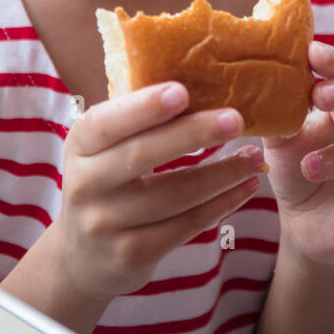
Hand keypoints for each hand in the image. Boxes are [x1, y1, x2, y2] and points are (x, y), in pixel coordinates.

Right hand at [56, 85, 262, 302]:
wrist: (84, 258)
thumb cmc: (107, 182)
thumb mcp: (103, 150)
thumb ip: (135, 121)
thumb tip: (196, 75)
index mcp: (80, 144)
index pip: (107, 122)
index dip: (143, 107)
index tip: (182, 91)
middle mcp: (85, 184)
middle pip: (142, 155)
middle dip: (193, 134)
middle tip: (236, 119)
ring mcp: (106, 224)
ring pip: (173, 195)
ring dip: (221, 174)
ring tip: (254, 157)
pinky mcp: (131, 255)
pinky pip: (185, 226)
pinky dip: (220, 205)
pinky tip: (245, 188)